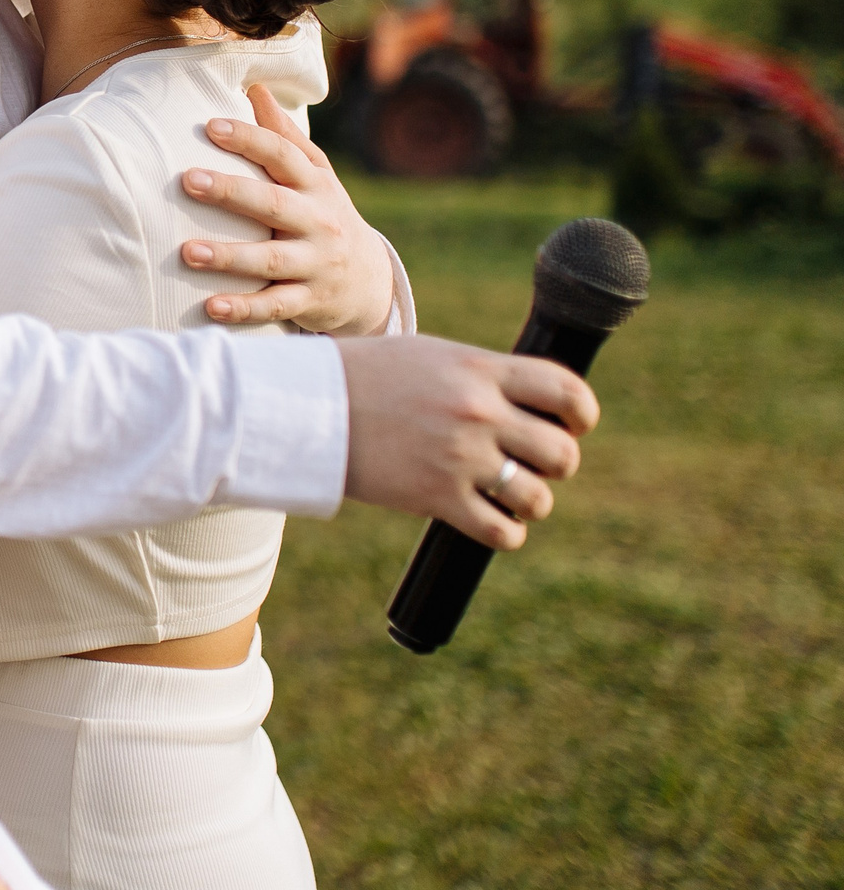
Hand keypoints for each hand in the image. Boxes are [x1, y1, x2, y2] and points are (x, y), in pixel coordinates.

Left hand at [178, 83, 396, 335]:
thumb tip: (255, 87)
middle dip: (230, 192)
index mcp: (315, 185)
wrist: (370, 279)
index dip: (249, 139)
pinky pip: (274, 307)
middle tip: (187, 180)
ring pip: (270, 259)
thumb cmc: (324, 213)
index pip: (283, 155)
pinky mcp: (309, 300)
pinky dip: (243, 309)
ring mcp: (315, 263)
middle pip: (273, 204)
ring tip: (187, 252)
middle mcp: (318, 221)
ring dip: (229, 257)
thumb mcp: (315, 174)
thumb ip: (284, 136)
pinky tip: (209, 308)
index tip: (210, 126)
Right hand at [335, 334, 599, 549]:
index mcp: (480, 370)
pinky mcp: (437, 498)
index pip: (568, 392)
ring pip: (538, 497)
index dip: (581, 415)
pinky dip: (505, 533)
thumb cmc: (366, 377)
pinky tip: (490, 521)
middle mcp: (478, 413)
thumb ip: (482, 376)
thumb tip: (528, 401)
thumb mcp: (431, 356)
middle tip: (529, 463)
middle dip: (554, 463)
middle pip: (562, 452)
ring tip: (509, 496)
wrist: (307, 406)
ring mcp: (459, 457)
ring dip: (531, 501)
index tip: (570, 425)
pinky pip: (502, 532)